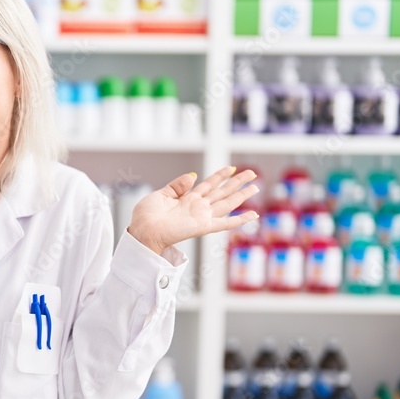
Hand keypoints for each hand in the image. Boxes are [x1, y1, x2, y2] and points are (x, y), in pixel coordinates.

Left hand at [127, 166, 259, 254]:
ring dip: (242, 196)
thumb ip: (177, 185)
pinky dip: (240, 220)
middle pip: (222, 192)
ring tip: (255, 187)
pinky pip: (225, 223)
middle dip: (237, 182)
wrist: (143, 230)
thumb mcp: (161, 195)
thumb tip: (193, 175)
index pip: (208, 184)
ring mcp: (202, 216)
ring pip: (227, 204)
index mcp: (187, 198)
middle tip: (252, 174)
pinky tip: (253, 215)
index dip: (220, 175)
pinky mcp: (203, 226)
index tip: (231, 167)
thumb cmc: (147, 216)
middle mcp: (197, 207)